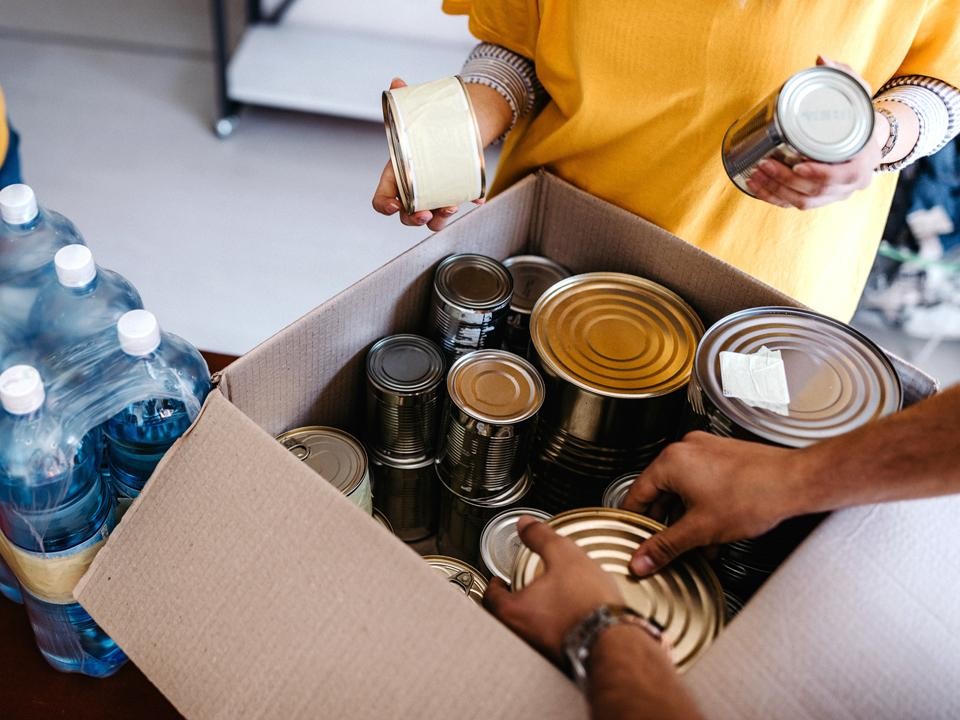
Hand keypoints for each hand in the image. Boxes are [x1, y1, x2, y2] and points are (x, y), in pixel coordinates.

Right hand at [372, 78, 462, 231]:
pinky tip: (477, 196)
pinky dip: (467, 203)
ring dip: (440, 218)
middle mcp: (414, 190)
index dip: (385, 206)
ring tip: (451, 205)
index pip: (382, 199)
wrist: (455, 124)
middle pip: (407, 215)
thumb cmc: (428, 125)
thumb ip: (404, 100)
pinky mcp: (453, 193)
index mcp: (398, 174)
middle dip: (415, 218)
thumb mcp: (415, 113)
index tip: (395, 206)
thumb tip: (397, 82)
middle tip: (426, 213)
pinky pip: (458, 206)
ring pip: (432, 219)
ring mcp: (434, 195)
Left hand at [483, 516, 625, 662]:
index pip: (490, 597)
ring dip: (532, 617)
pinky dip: (552, 629)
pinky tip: (568, 620)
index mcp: (513, 611)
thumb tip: (525, 524)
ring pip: (527, 631)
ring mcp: (541, 650)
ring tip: (545, 602)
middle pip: (506, 617)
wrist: (616, 640)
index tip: (499, 580)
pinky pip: (549, 641)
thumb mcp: (563, 555)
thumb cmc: (587, 604)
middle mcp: (522, 635)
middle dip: (512, 602)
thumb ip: (540, 537)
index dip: (493, 585)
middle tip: (520, 589)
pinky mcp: (562, 659)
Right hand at [623, 431, 811, 575]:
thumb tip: (642, 560)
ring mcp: (706, 451)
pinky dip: (702, 505)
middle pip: (661, 492)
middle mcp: (686, 450)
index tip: (633, 537)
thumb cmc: (754, 495)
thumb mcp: (700, 530)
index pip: (636, 494)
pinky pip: (702, 483)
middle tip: (663, 546)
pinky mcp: (724, 457)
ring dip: (685, 518)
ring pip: (683, 489)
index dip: (634, 521)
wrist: (795, 482)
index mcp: (671, 461)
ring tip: (693, 544)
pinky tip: (712, 530)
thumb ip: (665, 547)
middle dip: (664, 523)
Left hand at [746, 56, 886, 210]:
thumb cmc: (860, 116)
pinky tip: (756, 187)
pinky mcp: (819, 198)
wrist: (867, 140)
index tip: (797, 166)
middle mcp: (850, 184)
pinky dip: (774, 198)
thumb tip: (820, 59)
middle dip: (785, 181)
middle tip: (764, 164)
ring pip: (802, 201)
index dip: (819, 174)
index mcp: (864, 161)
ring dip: (775, 191)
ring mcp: (834, 194)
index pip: (844, 175)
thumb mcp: (859, 93)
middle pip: (816, 190)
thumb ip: (844, 74)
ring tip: (755, 175)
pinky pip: (794, 204)